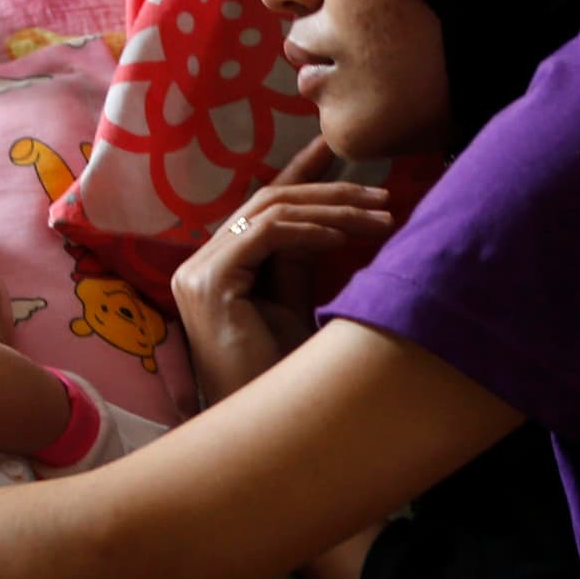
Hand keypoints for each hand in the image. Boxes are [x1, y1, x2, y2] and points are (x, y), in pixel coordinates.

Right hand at [171, 139, 395, 403]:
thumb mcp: (292, 300)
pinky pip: (266, 235)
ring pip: (270, 211)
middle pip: (268, 202)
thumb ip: (298, 256)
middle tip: (381, 194)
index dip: (302, 174)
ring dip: (331, 209)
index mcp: (216, 265)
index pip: (263, 206)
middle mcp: (198, 264)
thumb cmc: (280, 373)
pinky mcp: (209, 284)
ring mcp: (198, 273)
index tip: (341, 151)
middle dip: (330, 191)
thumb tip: (327, 213)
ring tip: (380, 216)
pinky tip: (343, 239)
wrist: (265, 427)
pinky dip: (309, 231)